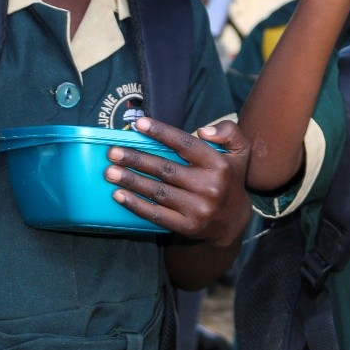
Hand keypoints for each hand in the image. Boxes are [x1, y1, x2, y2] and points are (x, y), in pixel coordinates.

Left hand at [105, 118, 251, 247]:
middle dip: (136, 159)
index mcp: (220, 165)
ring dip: (131, 180)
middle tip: (113, 152)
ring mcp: (198, 208)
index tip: (139, 124)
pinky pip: (156, 214)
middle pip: (166, 169)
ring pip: (157, 191)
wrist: (232, 220)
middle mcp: (210, 186)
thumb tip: (202, 130)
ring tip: (110, 171)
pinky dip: (136, 205)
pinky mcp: (187, 226)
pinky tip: (119, 195)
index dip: (161, 133)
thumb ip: (228, 131)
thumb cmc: (229, 178)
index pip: (186, 144)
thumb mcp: (240, 151)